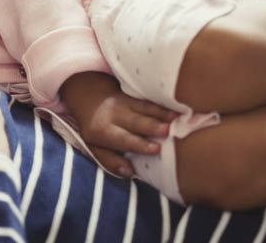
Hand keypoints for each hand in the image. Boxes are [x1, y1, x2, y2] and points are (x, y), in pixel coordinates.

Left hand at [60, 72, 177, 176]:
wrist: (87, 96)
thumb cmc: (95, 128)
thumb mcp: (94, 147)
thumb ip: (110, 161)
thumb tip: (130, 173)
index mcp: (104, 131)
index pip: (124, 139)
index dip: (140, 144)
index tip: (156, 149)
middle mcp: (115, 115)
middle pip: (137, 122)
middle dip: (154, 126)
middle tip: (170, 130)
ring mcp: (125, 102)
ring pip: (145, 108)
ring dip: (162, 113)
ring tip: (178, 118)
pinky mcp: (133, 94)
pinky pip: (149, 99)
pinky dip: (163, 104)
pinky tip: (177, 107)